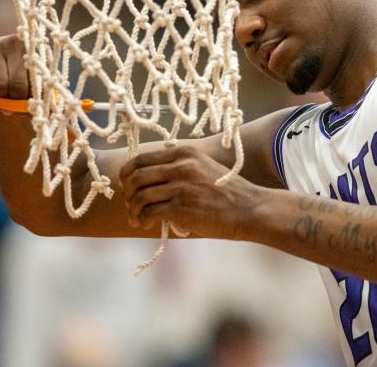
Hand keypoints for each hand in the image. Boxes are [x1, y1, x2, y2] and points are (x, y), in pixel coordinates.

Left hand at [120, 145, 261, 239]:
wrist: (248, 209)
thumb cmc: (225, 191)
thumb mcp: (203, 167)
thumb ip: (178, 166)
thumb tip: (148, 177)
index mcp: (184, 153)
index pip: (141, 158)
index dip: (128, 174)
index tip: (127, 185)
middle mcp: (181, 166)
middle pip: (136, 176)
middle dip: (127, 192)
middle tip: (129, 204)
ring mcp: (181, 186)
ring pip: (139, 195)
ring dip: (132, 209)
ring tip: (136, 218)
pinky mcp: (182, 207)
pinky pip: (150, 212)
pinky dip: (142, 219)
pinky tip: (145, 224)